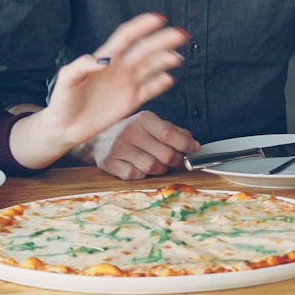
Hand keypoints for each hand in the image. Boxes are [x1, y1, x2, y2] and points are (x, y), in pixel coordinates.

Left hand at [9, 13, 190, 168]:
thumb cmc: (63, 100)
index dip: (142, 26)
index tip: (158, 18)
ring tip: (176, 58)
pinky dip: (160, 84)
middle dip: (163, 40)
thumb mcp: (66, 79)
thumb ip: (82, 66)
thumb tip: (104, 60)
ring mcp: (127, 84)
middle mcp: (120, 68)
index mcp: (105, 58)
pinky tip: (168, 78)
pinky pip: (149, 90)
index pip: (127, 37)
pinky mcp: (131, 101)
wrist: (65, 126)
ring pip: (151, 67)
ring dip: (165, 60)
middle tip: (180, 34)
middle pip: (145, 49)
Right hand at [83, 111, 200, 179]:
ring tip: (158, 163)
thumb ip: (175, 133)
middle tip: (177, 161)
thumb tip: (195, 145)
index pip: (168, 133)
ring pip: (152, 167)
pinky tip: (140, 167)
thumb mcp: (153, 125)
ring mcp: (118, 148)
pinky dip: (142, 175)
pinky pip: (135, 176)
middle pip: (164, 154)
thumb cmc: (133, 132)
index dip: (185, 145)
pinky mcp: (110, 163)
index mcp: (143, 119)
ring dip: (160, 169)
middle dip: (176, 161)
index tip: (193, 149)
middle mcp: (130, 131)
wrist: (99, 138)